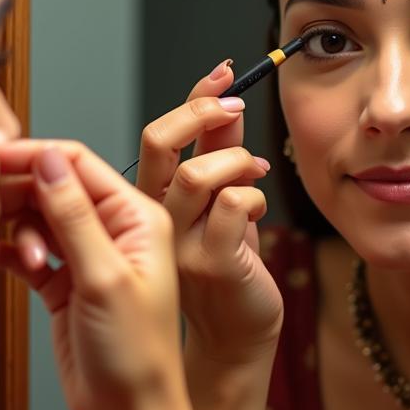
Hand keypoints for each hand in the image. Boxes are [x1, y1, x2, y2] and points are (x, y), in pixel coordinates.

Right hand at [0, 140, 183, 409]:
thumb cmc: (136, 356)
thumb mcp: (104, 278)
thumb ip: (75, 216)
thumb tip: (48, 159)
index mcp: (137, 218)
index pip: (79, 163)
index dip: (34, 155)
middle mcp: (114, 231)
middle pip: (54, 186)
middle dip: (19, 192)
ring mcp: (88, 258)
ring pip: (38, 218)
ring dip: (17, 228)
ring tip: (18, 258)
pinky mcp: (64, 285)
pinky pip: (28, 252)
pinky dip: (9, 252)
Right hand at [136, 62, 283, 366]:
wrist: (235, 337)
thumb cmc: (228, 270)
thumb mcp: (220, 204)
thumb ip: (219, 156)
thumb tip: (226, 104)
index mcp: (151, 201)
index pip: (157, 136)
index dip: (191, 99)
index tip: (223, 73)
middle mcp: (154, 219)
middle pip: (159, 142)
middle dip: (202, 112)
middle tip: (235, 105)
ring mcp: (178, 243)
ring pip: (198, 173)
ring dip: (237, 160)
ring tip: (257, 172)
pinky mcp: (211, 263)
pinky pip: (233, 206)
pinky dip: (254, 197)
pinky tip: (259, 212)